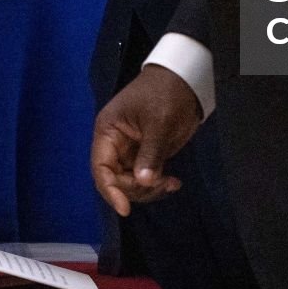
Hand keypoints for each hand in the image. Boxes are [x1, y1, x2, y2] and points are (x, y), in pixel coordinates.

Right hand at [90, 66, 201, 215]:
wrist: (186, 80)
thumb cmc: (165, 92)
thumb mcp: (158, 122)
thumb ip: (150, 153)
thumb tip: (143, 182)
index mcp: (108, 131)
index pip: (101, 167)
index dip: (110, 190)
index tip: (124, 209)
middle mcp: (115, 144)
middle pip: (115, 180)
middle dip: (135, 189)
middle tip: (161, 184)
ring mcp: (131, 150)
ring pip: (130, 183)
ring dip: (148, 190)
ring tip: (171, 183)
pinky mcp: (146, 155)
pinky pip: (145, 178)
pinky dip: (157, 185)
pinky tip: (173, 182)